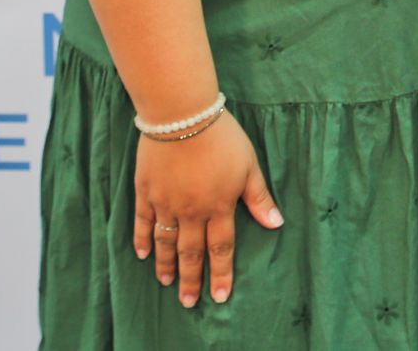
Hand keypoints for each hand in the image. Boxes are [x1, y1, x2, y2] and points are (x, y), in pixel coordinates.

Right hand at [133, 111, 282, 307]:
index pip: (221, 249)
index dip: (220, 274)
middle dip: (191, 279)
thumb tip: (276, 223)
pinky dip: (142, 240)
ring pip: (165, 243)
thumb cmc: (221, 136)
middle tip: (188, 302)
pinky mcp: (146, 191)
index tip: (219, 296)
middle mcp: (191, 211)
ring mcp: (166, 203)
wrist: (182, 114)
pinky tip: (143, 254)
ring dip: (166, 265)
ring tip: (166, 283)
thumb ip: (258, 197)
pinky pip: (143, 222)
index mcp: (218, 206)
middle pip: (191, 252)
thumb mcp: (249, 165)